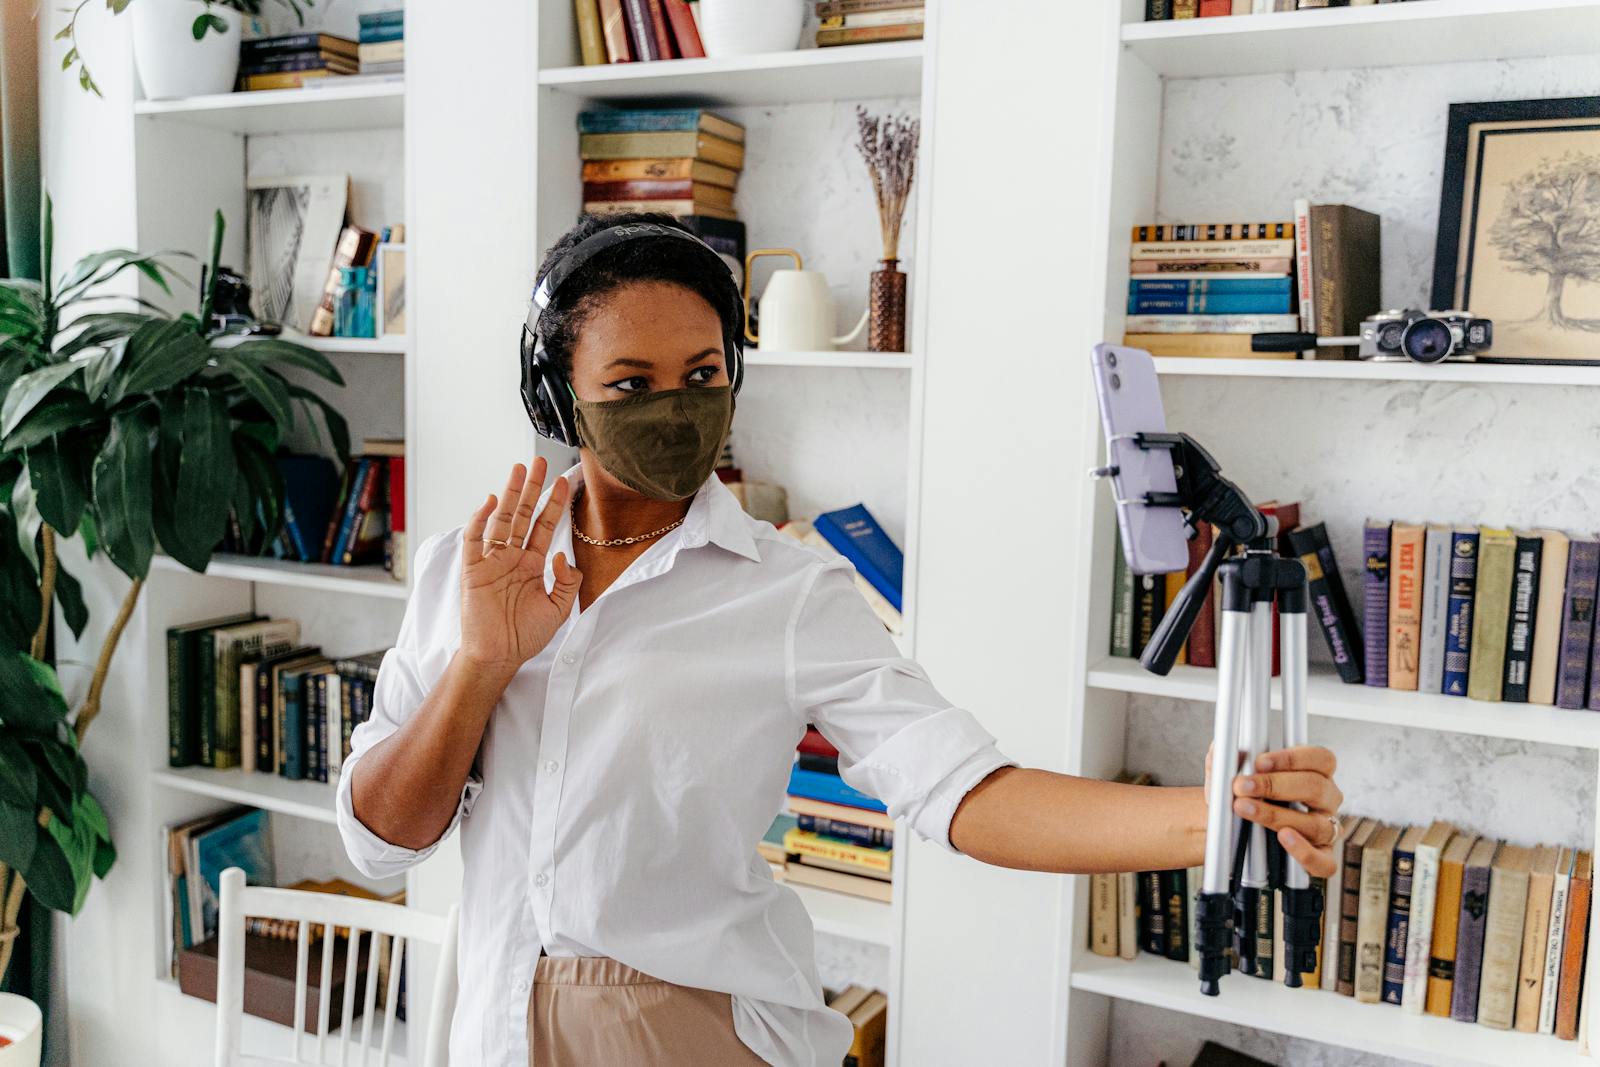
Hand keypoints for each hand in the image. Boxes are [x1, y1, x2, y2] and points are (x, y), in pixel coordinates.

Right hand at [458, 458, 581, 676]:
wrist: (499, 656)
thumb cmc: (525, 635)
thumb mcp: (558, 609)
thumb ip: (567, 582)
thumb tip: (563, 555)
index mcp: (532, 564)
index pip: (545, 527)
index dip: (554, 505)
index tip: (565, 482)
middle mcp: (512, 557)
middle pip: (523, 515)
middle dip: (532, 489)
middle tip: (540, 462)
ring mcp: (491, 561)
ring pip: (501, 520)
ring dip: (510, 495)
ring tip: (519, 470)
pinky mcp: (472, 570)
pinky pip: (474, 540)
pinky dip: (480, 520)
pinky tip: (492, 502)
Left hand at [1229, 746, 1342, 878]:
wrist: (1229, 832)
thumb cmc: (1242, 798)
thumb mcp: (1231, 774)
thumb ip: (1227, 757)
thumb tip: (1223, 748)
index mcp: (1315, 773)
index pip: (1320, 759)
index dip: (1293, 758)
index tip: (1259, 762)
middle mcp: (1326, 801)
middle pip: (1317, 787)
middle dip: (1275, 785)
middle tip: (1242, 786)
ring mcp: (1326, 830)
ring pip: (1316, 824)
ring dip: (1277, 816)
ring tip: (1246, 810)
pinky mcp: (1320, 858)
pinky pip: (1324, 862)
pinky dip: (1305, 852)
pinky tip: (1283, 839)